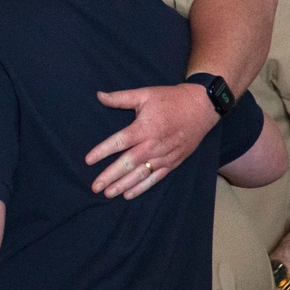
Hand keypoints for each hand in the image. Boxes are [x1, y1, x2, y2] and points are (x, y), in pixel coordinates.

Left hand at [86, 84, 218, 198]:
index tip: (88, 161)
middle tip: (95, 186)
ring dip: (123, 185)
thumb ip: (120, 98)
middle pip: (128, 163)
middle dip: (110, 176)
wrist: (201, 107)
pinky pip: (155, 178)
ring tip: (108, 193)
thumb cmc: (170, 99)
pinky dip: (142, 187)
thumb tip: (99, 95)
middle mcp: (153, 144)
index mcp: (144, 128)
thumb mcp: (144, 94)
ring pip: (141, 174)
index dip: (103, 151)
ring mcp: (164, 155)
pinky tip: (128, 194)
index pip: (119, 142)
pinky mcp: (173, 162)